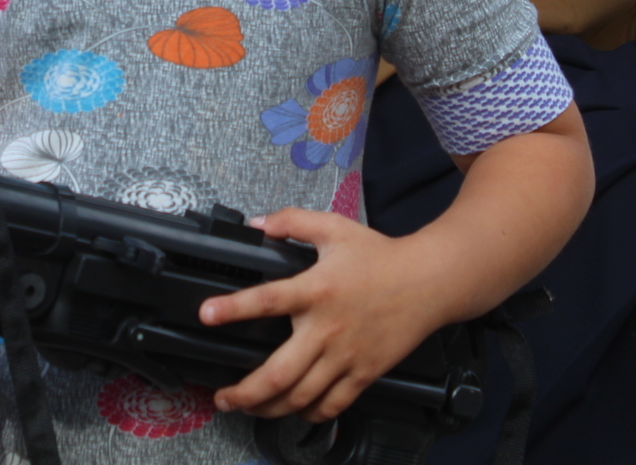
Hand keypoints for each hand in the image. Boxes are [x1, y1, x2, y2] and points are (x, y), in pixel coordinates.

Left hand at [200, 208, 443, 422]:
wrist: (429, 281)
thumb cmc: (381, 256)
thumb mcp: (333, 228)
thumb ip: (293, 222)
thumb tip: (259, 223)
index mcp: (316, 290)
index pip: (266, 300)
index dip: (232, 309)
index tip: (206, 315)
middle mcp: (327, 329)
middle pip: (279, 373)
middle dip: (244, 392)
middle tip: (222, 396)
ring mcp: (346, 356)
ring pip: (301, 397)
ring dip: (269, 408)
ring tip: (248, 408)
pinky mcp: (365, 373)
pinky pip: (333, 405)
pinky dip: (309, 413)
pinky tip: (294, 411)